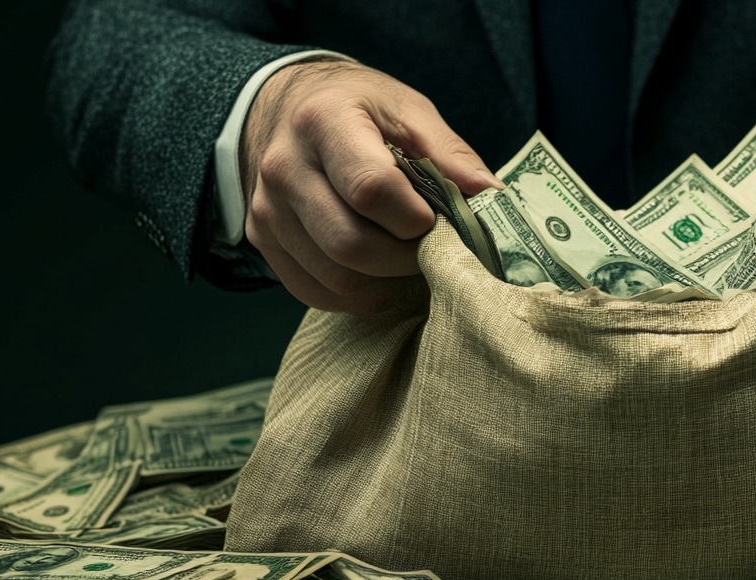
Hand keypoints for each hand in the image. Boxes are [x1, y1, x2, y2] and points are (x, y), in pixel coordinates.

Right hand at [241, 61, 499, 314]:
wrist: (285, 108)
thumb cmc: (359, 108)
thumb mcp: (407, 110)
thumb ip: (449, 153)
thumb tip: (492, 198)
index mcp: (323, 122)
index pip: (370, 189)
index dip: (415, 218)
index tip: (435, 218)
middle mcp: (284, 168)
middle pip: (351, 245)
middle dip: (405, 259)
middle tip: (429, 246)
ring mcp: (267, 210)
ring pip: (336, 279)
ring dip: (385, 282)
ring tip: (408, 258)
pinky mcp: (263, 240)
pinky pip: (316, 292)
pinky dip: (358, 294)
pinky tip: (379, 272)